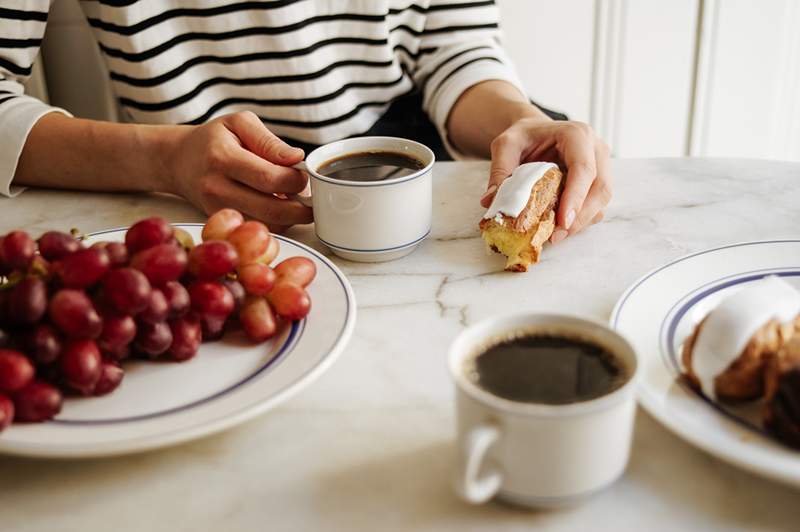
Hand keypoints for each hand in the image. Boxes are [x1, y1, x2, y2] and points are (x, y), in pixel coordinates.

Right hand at [164, 111, 312, 232]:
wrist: (177, 161)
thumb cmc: (213, 139)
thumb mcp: (239, 124)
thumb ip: (269, 141)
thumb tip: (297, 158)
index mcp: (223, 158)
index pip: (269, 178)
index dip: (295, 180)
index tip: (304, 175)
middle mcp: (217, 188)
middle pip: (270, 209)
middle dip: (300, 208)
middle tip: (310, 198)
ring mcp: (217, 209)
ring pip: (266, 225)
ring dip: (290, 218)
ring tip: (296, 201)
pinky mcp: (221, 223)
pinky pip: (256, 228)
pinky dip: (276, 223)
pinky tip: (279, 208)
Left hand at [480, 118, 611, 243]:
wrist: (535, 132)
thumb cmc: (524, 136)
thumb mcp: (506, 145)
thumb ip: (499, 170)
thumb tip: (490, 201)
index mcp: (576, 135)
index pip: (583, 168)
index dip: (576, 197)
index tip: (563, 222)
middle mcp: (596, 149)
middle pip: (600, 188)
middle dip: (580, 217)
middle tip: (555, 237)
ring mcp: (601, 166)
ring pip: (601, 200)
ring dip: (581, 222)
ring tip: (554, 236)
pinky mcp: (597, 182)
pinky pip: (596, 206)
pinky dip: (580, 220)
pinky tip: (559, 228)